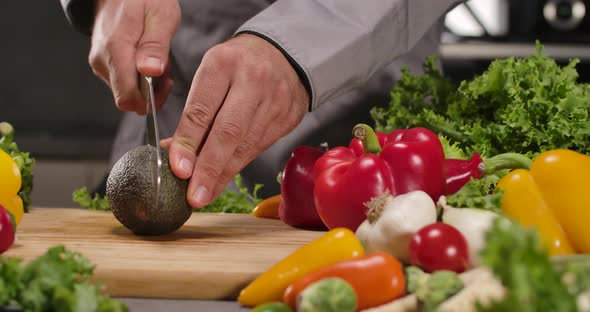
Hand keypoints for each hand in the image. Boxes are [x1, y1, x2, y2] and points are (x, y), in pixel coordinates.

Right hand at [89, 0, 179, 113]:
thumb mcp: (160, 16)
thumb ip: (155, 46)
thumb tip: (151, 72)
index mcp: (116, 49)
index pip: (127, 96)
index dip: (149, 100)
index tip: (165, 84)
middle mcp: (103, 60)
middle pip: (128, 98)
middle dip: (152, 92)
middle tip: (166, 68)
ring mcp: (101, 63)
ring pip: (127, 92)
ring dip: (148, 84)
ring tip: (159, 60)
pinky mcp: (104, 64)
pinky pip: (124, 82)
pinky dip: (141, 78)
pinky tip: (149, 60)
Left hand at [167, 34, 309, 207]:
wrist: (283, 54)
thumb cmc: (236, 66)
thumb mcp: (210, 74)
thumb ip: (194, 112)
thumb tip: (174, 152)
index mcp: (223, 63)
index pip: (202, 110)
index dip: (188, 143)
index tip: (178, 170)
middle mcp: (251, 80)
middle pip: (228, 132)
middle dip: (208, 168)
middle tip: (193, 196)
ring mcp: (274, 100)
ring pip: (245, 145)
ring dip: (222, 174)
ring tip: (203, 195)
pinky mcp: (287, 117)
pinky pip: (259, 148)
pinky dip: (237, 167)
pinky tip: (222, 180)